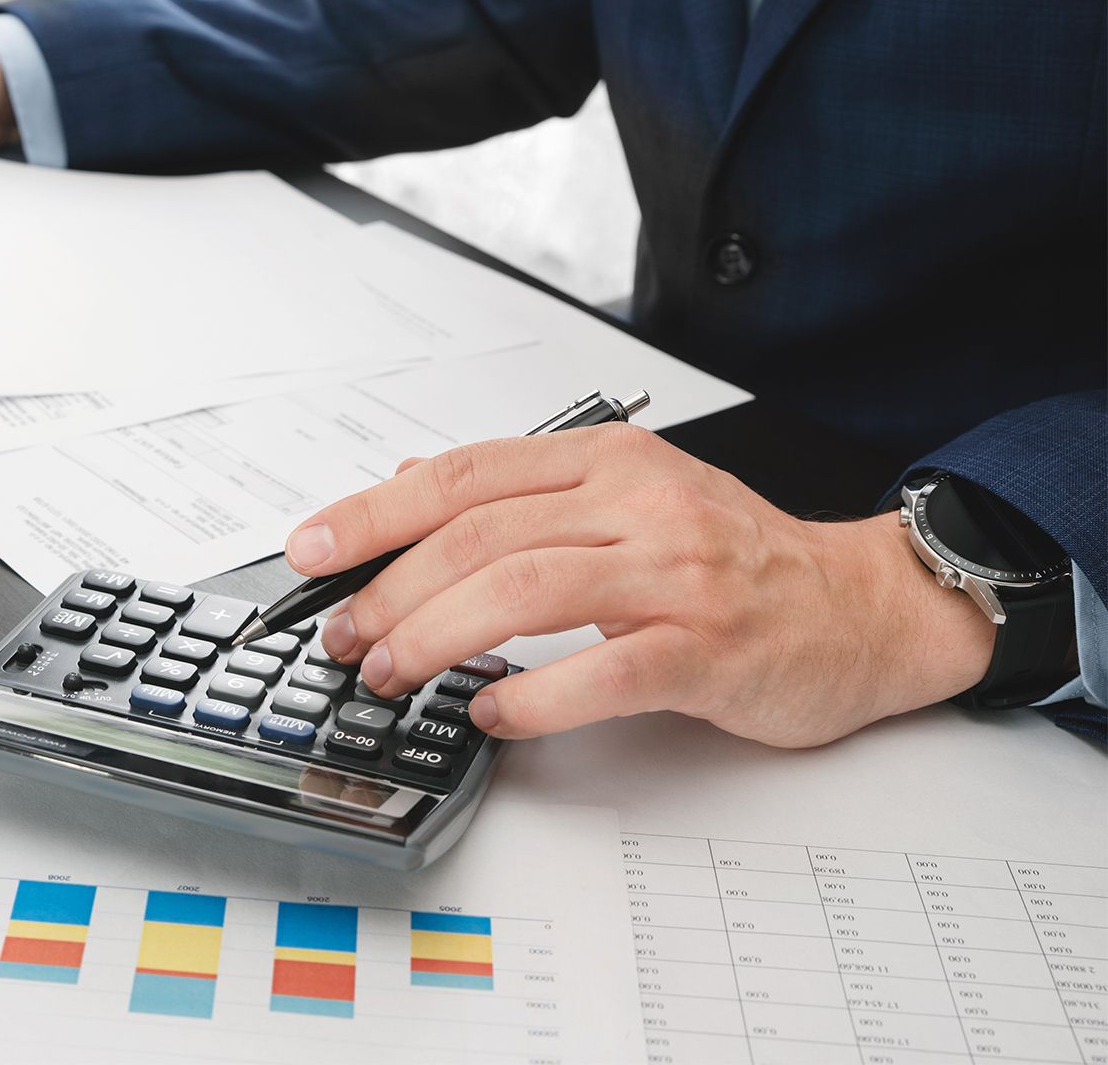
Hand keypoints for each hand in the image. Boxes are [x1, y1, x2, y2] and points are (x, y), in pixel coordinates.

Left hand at [287, 425, 996, 747]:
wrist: (861, 608)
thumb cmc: (734, 558)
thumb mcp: (625, 496)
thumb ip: (520, 492)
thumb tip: (405, 482)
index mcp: (605, 461)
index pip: (464, 473)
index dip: (374, 511)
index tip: (309, 550)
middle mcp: (636, 503)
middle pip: (480, 533)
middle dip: (391, 588)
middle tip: (343, 636)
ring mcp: (676, 572)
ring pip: (526, 589)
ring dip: (438, 636)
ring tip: (391, 674)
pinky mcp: (709, 646)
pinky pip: (604, 670)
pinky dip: (534, 694)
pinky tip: (491, 711)